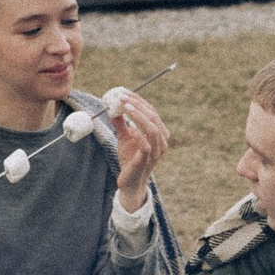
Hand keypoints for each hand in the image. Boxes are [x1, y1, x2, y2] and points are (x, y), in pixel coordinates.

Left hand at [104, 87, 169, 208]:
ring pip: (153, 130)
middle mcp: (161, 142)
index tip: (124, 93)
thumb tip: (113, 108)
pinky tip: (130, 129)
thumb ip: (121, 124)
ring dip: (139, 117)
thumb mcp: (124, 138)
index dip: (139, 101)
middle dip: (138, 105)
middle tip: (123, 97)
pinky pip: (146, 146)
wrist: (129, 182)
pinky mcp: (146, 161)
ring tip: (126, 108)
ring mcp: (156, 152)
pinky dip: (138, 135)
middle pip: (154, 117)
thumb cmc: (130, 159)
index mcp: (159, 134)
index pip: (152, 112)